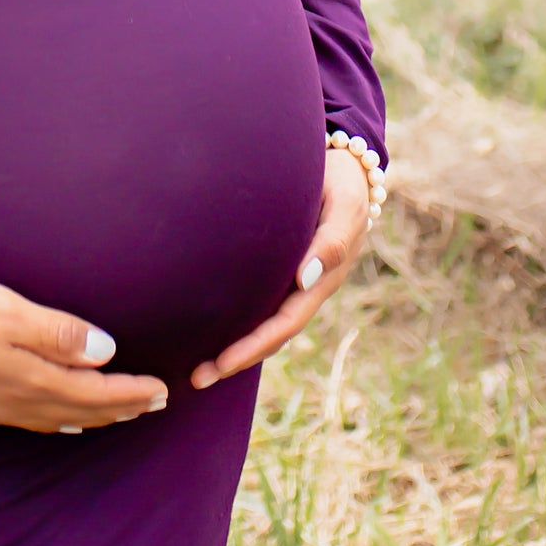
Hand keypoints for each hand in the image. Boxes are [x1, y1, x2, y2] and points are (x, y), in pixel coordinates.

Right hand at [0, 279, 168, 432]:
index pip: (98, 391)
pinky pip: (37, 424)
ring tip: (122, 414)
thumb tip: (106, 351)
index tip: (161, 390)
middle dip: (124, 408)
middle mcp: (24, 403)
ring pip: (62, 421)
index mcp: (37, 379)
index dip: (132, 392)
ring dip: (97, 418)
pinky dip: (63, 423)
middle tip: (156, 405)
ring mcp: (2, 409)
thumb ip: (61, 333)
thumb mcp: (15, 311)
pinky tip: (66, 423)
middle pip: (85, 411)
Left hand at [188, 146, 372, 389]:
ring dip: (234, 347)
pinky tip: (209, 325)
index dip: (254, 347)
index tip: (222, 365)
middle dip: (236, 359)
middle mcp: (306, 287)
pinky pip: (260, 300)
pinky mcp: (282, 266)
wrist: (349, 167)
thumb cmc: (344, 184)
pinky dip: (238, 319)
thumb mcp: (344, 206)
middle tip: (196, 379)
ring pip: (264, 322)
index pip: (284, 324)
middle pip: (270, 334)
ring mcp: (295, 280)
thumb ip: (331, 240)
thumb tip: (305, 279)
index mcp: (321, 280)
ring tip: (196, 367)